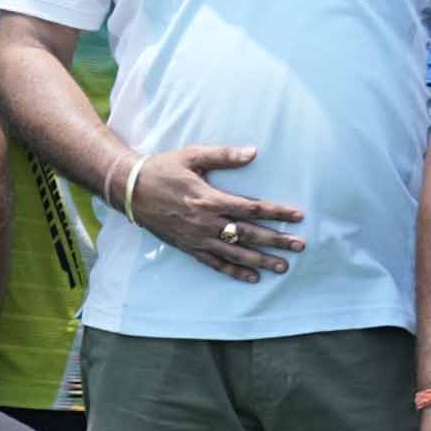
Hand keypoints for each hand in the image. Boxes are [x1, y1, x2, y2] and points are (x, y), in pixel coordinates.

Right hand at [120, 138, 302, 281]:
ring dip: (261, 260)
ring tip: (283, 266)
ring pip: (235, 253)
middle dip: (277, 241)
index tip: (298, 216)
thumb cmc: (163, 169)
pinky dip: (234, 272)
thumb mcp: (192, 155)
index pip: (252, 208)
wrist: (131, 190)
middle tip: (300, 246)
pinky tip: (252, 277)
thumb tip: (253, 152)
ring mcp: (198, 238)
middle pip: (249, 233)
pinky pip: (215, 263)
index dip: (277, 213)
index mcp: (210, 198)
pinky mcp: (189, 247)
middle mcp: (206, 222)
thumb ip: (224, 155)